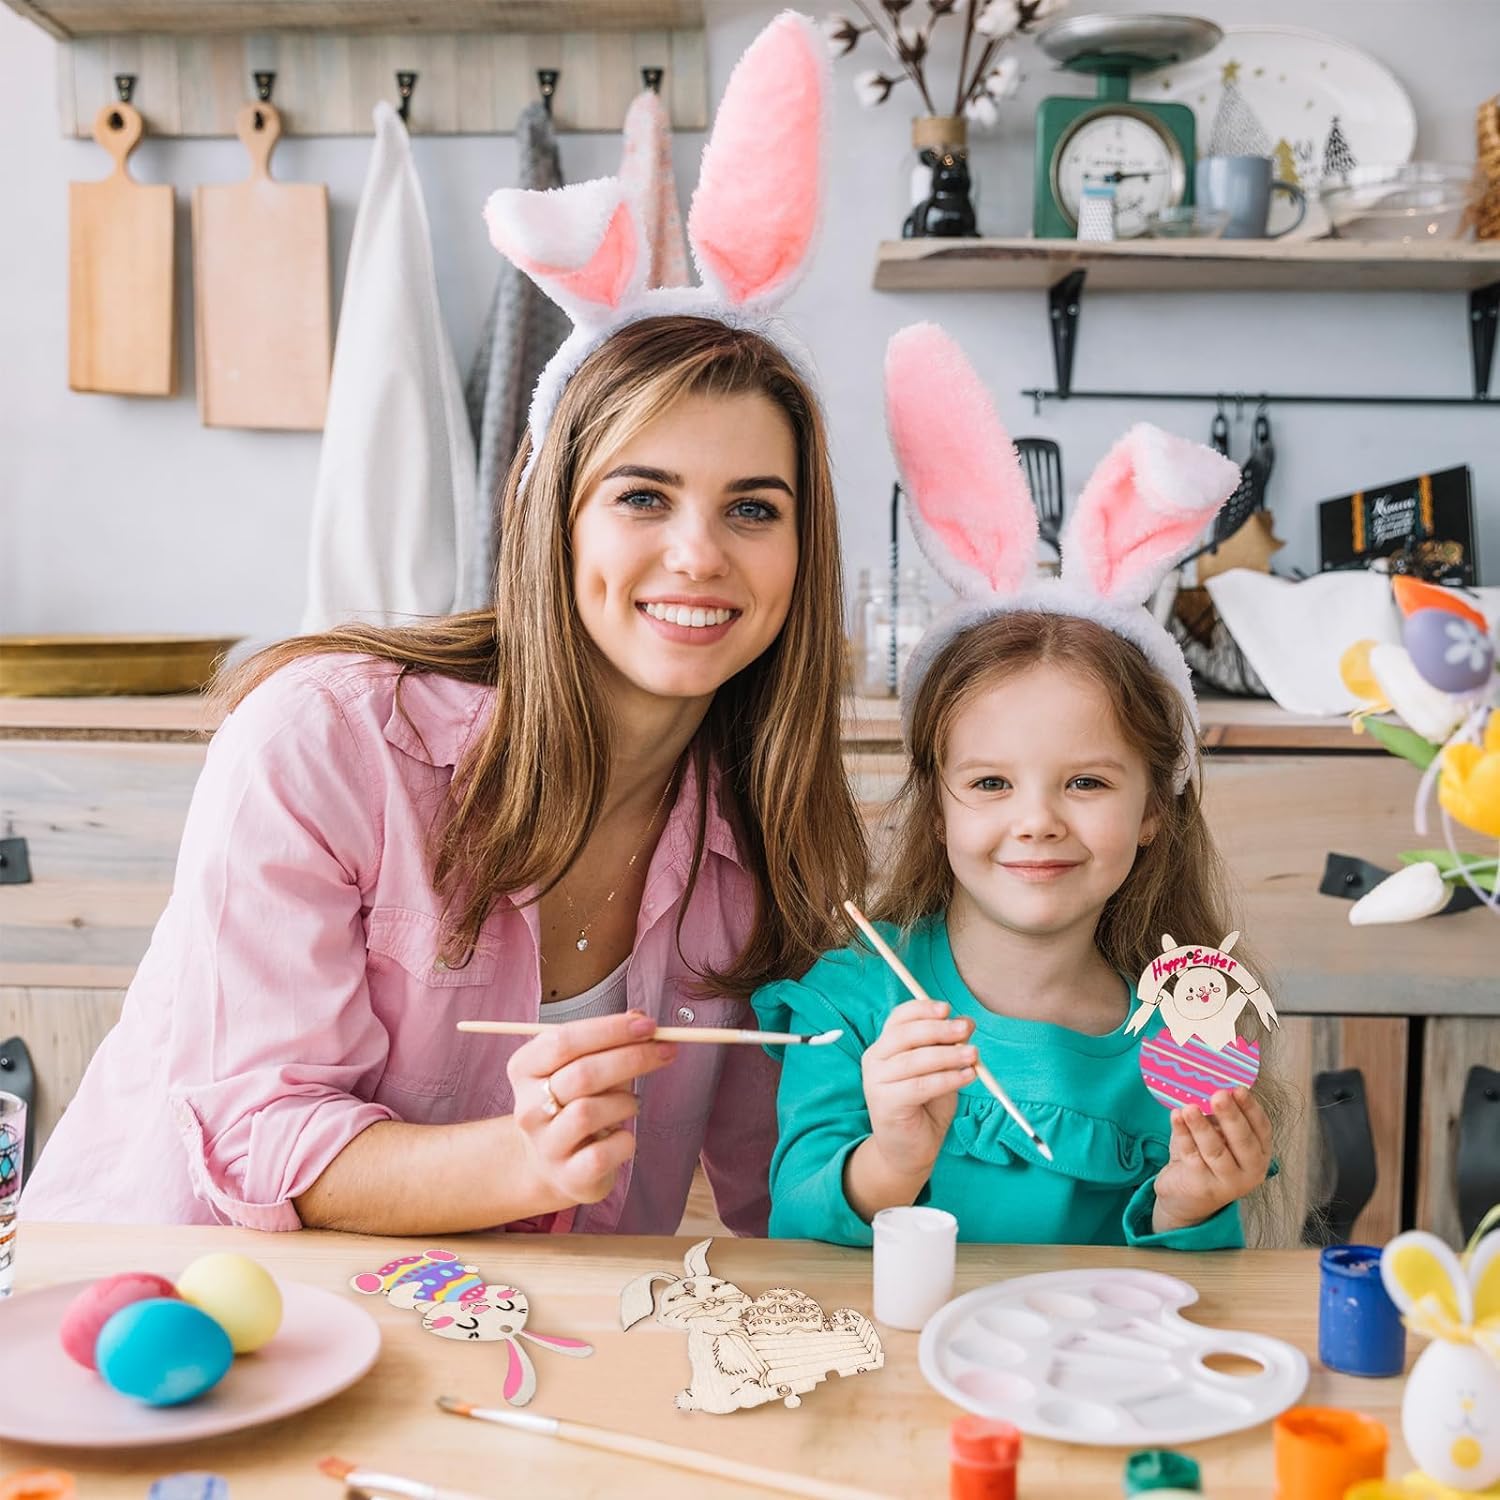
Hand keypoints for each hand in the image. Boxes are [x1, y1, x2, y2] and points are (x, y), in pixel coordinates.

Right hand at [506, 1010, 677, 1207]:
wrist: (556, 1165)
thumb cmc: (576, 1104)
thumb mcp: (585, 1066)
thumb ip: (609, 1042)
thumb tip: (639, 1018)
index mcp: (525, 1069)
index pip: (563, 1040)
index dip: (609, 1029)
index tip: (649, 1025)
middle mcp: (528, 1107)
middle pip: (582, 1074)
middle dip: (632, 1058)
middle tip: (667, 1050)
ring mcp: (545, 1145)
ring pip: (588, 1112)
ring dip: (624, 1102)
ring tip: (632, 1104)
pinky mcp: (567, 1176)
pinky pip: (603, 1153)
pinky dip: (625, 1141)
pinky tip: (623, 1136)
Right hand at [861, 999, 976, 1179]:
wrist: (909, 1150)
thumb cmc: (925, 1106)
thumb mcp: (939, 1069)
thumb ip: (947, 1047)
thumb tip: (966, 1022)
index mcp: (885, 1046)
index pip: (899, 1018)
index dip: (922, 1009)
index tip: (947, 1008)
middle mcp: (875, 1059)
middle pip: (906, 1035)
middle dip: (939, 1029)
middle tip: (966, 1029)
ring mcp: (876, 1081)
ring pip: (916, 1060)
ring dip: (948, 1055)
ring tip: (973, 1055)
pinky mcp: (886, 1103)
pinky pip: (921, 1085)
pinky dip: (947, 1079)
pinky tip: (967, 1076)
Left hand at [1152, 1088, 1272, 1233]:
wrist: (1185, 1197)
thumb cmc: (1205, 1159)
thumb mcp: (1218, 1137)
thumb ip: (1219, 1118)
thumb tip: (1210, 1085)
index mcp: (1260, 1154)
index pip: (1261, 1129)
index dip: (1251, 1108)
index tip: (1238, 1089)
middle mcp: (1250, 1171)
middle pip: (1242, 1141)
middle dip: (1230, 1116)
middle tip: (1219, 1095)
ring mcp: (1227, 1183)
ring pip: (1215, 1151)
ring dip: (1201, 1126)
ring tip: (1190, 1107)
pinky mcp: (1201, 1187)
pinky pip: (1191, 1156)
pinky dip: (1182, 1134)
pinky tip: (1175, 1117)